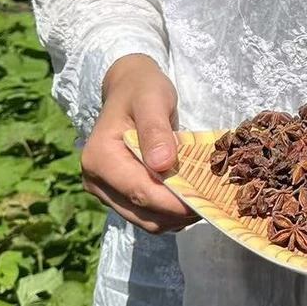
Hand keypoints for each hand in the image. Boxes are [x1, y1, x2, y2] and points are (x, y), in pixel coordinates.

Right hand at [81, 54, 197, 232]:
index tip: (201, 203)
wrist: (130, 87)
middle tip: (210, 205)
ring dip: (172, 216)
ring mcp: (105, 190)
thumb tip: (162, 164)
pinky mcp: (117, 193)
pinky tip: (189, 199)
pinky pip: (144, 212)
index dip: (170, 202)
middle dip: (174, 212)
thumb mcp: (152, 100)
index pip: (138, 190)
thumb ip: (155, 130)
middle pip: (139, 209)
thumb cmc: (142, 90)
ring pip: (142, 218)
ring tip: (203, 204)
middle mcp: (96, 179)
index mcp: (100, 157)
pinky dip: (166, 211)